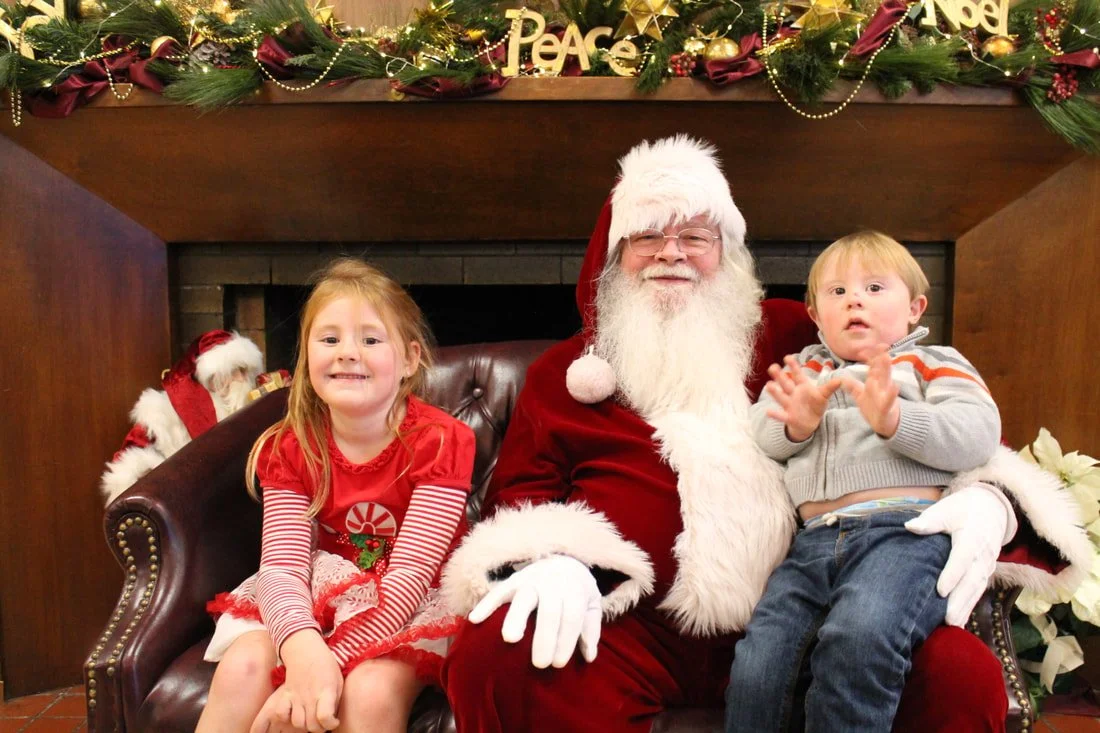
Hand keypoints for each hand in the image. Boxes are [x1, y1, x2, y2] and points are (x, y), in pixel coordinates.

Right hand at [249, 630, 341, 732]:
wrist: (306, 650)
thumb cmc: (326, 665)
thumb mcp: (338, 680)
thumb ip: (336, 700)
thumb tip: (333, 718)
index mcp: (326, 691)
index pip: (325, 717)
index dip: (331, 723)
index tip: (335, 720)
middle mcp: (310, 696)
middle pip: (311, 725)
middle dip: (319, 728)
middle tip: (323, 721)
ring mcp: (296, 696)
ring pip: (297, 723)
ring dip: (305, 725)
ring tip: (311, 718)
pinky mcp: (286, 695)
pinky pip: (281, 713)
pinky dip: (286, 717)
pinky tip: (295, 712)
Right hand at [468, 555, 601, 668]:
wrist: (564, 559)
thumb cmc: (577, 590)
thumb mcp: (591, 603)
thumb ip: (590, 628)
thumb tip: (588, 656)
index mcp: (574, 589)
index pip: (571, 617)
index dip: (565, 640)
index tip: (558, 664)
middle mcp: (552, 583)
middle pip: (548, 610)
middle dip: (544, 638)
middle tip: (540, 664)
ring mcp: (530, 580)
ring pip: (523, 598)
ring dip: (516, 617)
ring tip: (510, 639)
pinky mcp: (512, 581)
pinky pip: (498, 591)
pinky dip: (486, 604)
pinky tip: (475, 619)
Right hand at [763, 355, 841, 441]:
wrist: (810, 422)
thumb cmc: (815, 404)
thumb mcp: (823, 395)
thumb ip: (830, 387)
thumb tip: (840, 379)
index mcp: (802, 386)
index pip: (797, 374)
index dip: (793, 366)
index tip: (787, 357)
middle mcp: (793, 393)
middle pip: (786, 383)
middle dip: (779, 376)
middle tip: (772, 367)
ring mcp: (789, 404)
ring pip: (781, 397)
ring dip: (775, 392)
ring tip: (769, 385)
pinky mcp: (788, 417)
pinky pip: (781, 415)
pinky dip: (775, 414)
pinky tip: (768, 411)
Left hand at [840, 345, 900, 437]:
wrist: (884, 425)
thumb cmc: (874, 408)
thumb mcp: (861, 396)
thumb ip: (852, 386)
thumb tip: (840, 379)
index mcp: (875, 383)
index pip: (872, 366)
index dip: (869, 357)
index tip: (861, 350)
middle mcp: (881, 386)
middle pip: (881, 369)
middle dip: (880, 357)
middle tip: (881, 345)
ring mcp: (885, 395)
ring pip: (886, 380)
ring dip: (886, 369)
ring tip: (887, 357)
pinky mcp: (887, 407)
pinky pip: (890, 399)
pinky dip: (892, 393)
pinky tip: (895, 386)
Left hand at [905, 484, 1015, 626]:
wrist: (991, 509)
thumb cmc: (963, 509)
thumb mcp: (946, 509)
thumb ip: (929, 520)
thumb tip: (910, 526)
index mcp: (972, 537)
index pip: (963, 558)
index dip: (952, 575)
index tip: (940, 590)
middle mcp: (983, 554)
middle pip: (972, 580)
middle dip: (960, 600)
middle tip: (948, 619)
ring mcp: (987, 565)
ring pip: (977, 589)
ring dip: (965, 608)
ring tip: (953, 625)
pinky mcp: (986, 572)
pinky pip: (978, 591)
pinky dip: (969, 606)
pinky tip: (959, 623)